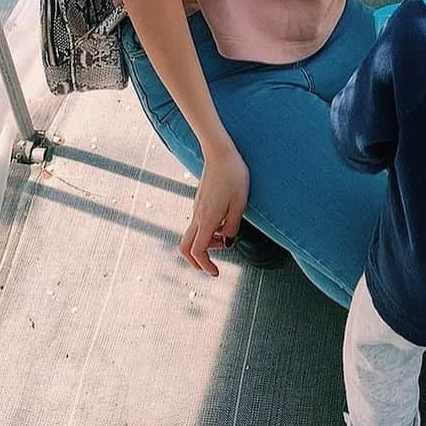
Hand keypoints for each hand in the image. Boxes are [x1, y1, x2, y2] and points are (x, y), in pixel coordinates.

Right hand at [179, 143, 249, 276]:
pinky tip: (224, 220)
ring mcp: (196, 208)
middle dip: (197, 261)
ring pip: (192, 236)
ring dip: (207, 244)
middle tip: (214, 264)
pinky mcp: (199, 202)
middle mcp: (198, 216)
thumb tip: (228, 243)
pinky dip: (208, 231)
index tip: (216, 272)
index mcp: (207, 218)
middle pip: (185, 247)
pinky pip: (198, 224)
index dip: (205, 266)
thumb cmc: (233, 175)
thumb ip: (233, 226)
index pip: (197, 251)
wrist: (220, 153)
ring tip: (227, 234)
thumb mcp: (240, 203)